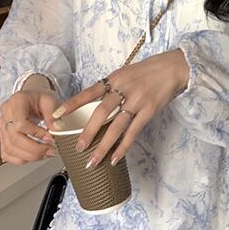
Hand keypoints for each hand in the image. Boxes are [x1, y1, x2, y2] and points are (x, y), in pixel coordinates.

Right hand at [0, 89, 59, 164]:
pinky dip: (21, 159)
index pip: (20, 123)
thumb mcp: (50, 100)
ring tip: (46, 154)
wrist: (31, 100)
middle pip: (14, 138)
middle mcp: (6, 115)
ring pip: (10, 149)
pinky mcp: (3, 138)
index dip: (35, 133)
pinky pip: (7, 154)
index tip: (49, 137)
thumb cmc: (39, 100)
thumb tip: (56, 128)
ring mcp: (2, 128)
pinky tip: (34, 156)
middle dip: (35, 149)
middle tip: (51, 151)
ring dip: (30, 156)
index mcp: (16, 102)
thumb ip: (53, 114)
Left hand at [51, 50, 189, 168]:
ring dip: (104, 146)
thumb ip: (110, 87)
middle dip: (88, 132)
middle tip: (78, 148)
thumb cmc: (147, 72)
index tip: (56, 115)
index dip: (72, 104)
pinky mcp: (149, 111)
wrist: (172, 68)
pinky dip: (123, 147)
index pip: (89, 92)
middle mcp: (123, 89)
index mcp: (114, 79)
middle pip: (101, 112)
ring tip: (93, 161)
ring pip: (116, 127)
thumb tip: (93, 103)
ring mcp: (137, 101)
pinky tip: (115, 158)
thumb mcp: (125, 73)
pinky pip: (133, 132)